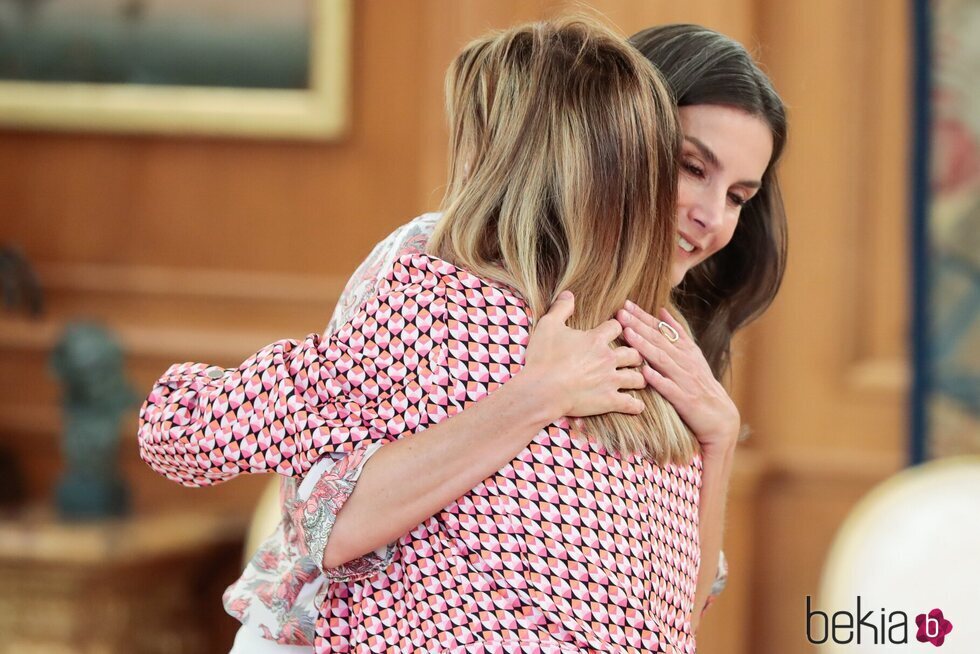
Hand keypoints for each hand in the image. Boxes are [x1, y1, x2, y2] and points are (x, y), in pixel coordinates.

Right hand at [522, 291, 645, 418]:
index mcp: (596, 340)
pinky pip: (632, 404)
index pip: (617, 327)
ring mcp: (611, 380)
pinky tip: (637, 405)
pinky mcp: (609, 401)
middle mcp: (608, 359)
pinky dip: (636, 406)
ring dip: (639, 377)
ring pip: (638, 377)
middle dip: (635, 353)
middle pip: (634, 353)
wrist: (541, 390)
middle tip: (631, 356)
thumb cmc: (543, 358)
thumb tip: (569, 294)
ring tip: (637, 378)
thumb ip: (561, 308)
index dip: (617, 327)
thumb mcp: (548, 326)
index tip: (615, 330)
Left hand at [618, 302, 739, 453]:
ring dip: (645, 346)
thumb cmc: (701, 386)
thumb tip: (661, 311)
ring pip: (662, 360)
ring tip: (628, 334)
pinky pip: (670, 389)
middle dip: (639, 325)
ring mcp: (686, 380)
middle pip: (659, 340)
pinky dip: (658, 379)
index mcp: (686, 351)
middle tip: (621, 312)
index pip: (662, 330)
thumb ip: (677, 334)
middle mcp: (686, 362)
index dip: (644, 316)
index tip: (626, 304)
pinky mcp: (686, 400)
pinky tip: (644, 372)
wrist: (721, 418)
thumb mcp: (692, 356)